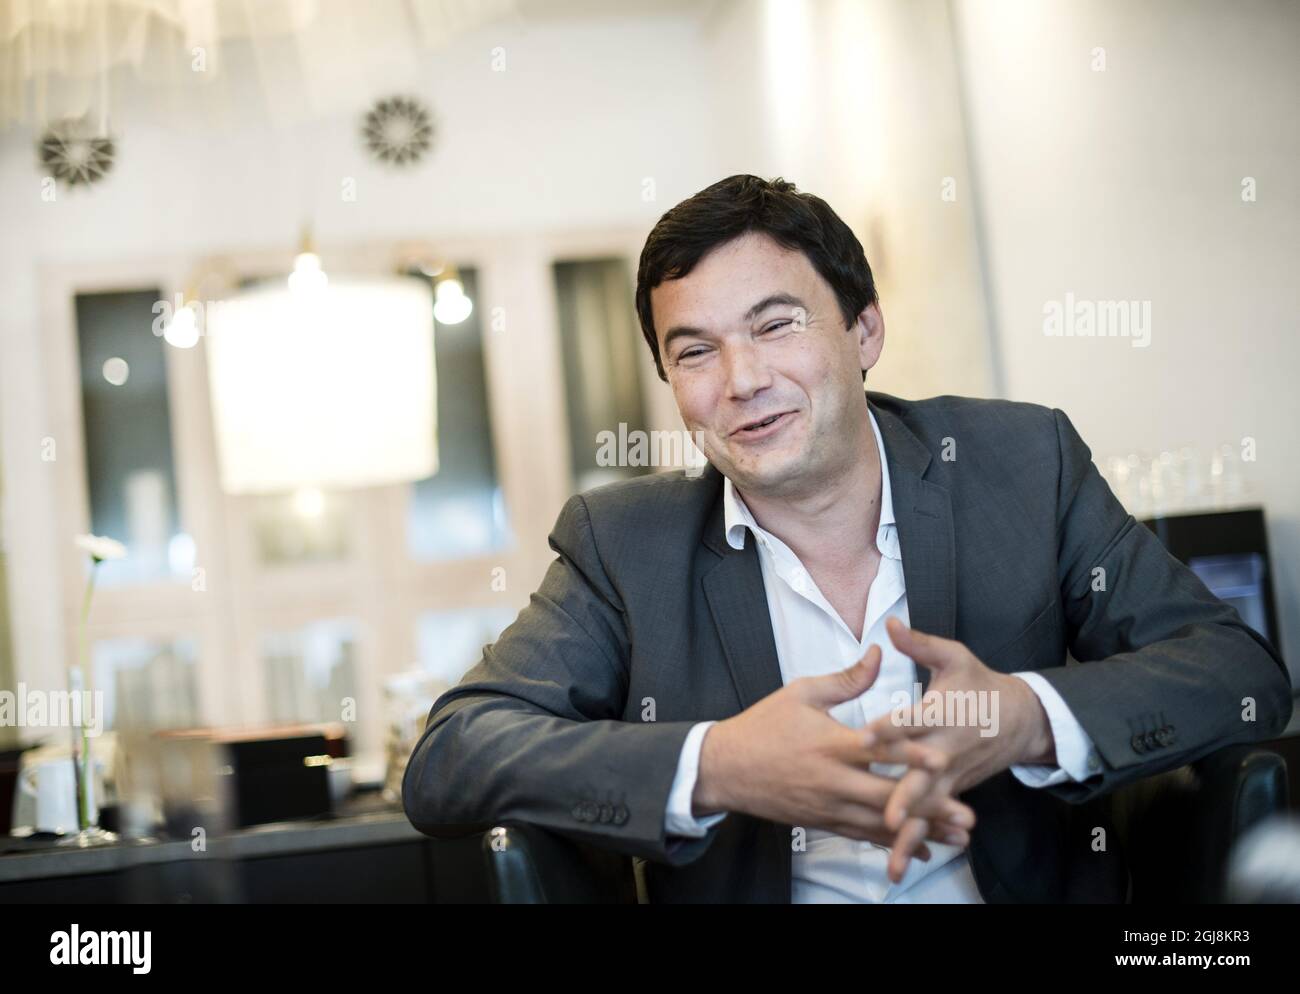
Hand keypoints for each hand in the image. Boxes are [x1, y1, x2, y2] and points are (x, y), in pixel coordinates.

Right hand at [694, 643, 977, 857]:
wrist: (725, 769)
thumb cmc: (763, 726)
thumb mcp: (801, 692)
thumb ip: (846, 678)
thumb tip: (877, 652)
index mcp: (830, 743)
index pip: (877, 750)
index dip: (910, 755)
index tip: (942, 759)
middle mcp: (832, 780)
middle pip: (888, 796)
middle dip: (929, 807)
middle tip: (967, 814)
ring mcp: (828, 806)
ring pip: (881, 823)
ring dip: (922, 830)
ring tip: (958, 837)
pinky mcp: (823, 822)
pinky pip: (864, 837)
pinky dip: (895, 844)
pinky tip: (923, 848)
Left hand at [865, 616, 1054, 881]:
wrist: (1023, 719)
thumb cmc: (980, 684)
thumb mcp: (955, 657)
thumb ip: (919, 644)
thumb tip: (888, 623)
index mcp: (944, 712)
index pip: (915, 720)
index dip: (891, 728)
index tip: (865, 736)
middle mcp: (947, 749)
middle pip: (924, 775)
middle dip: (907, 795)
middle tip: (887, 813)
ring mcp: (952, 775)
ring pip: (930, 806)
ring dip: (913, 830)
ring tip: (892, 856)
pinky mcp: (953, 791)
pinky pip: (934, 817)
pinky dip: (920, 839)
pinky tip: (899, 861)